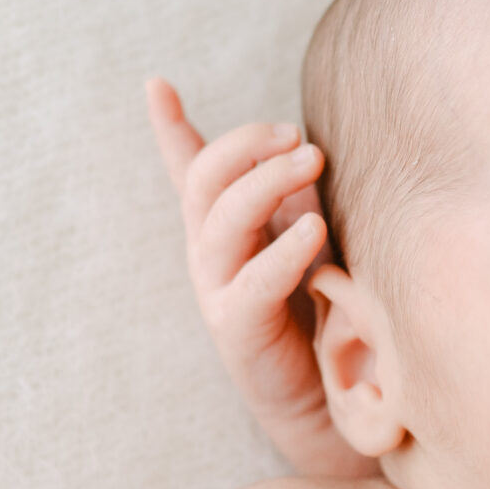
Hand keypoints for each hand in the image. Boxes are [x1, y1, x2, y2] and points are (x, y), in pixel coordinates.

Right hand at [146, 79, 371, 477]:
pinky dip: (282, 249)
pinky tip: (314, 228)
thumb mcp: (317, 244)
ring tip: (313, 159)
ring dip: (266, 181)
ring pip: (221, 219)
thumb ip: (305, 201)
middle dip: (248, 145)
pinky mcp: (239, 331)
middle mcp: (212, 255)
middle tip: (299, 135)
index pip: (189, 172)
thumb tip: (314, 148)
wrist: (332, 405)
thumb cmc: (328, 315)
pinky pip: (252, 281)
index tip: (156, 83)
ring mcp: (219, 292)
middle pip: (207, 179)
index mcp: (226, 229)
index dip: (169, 128)